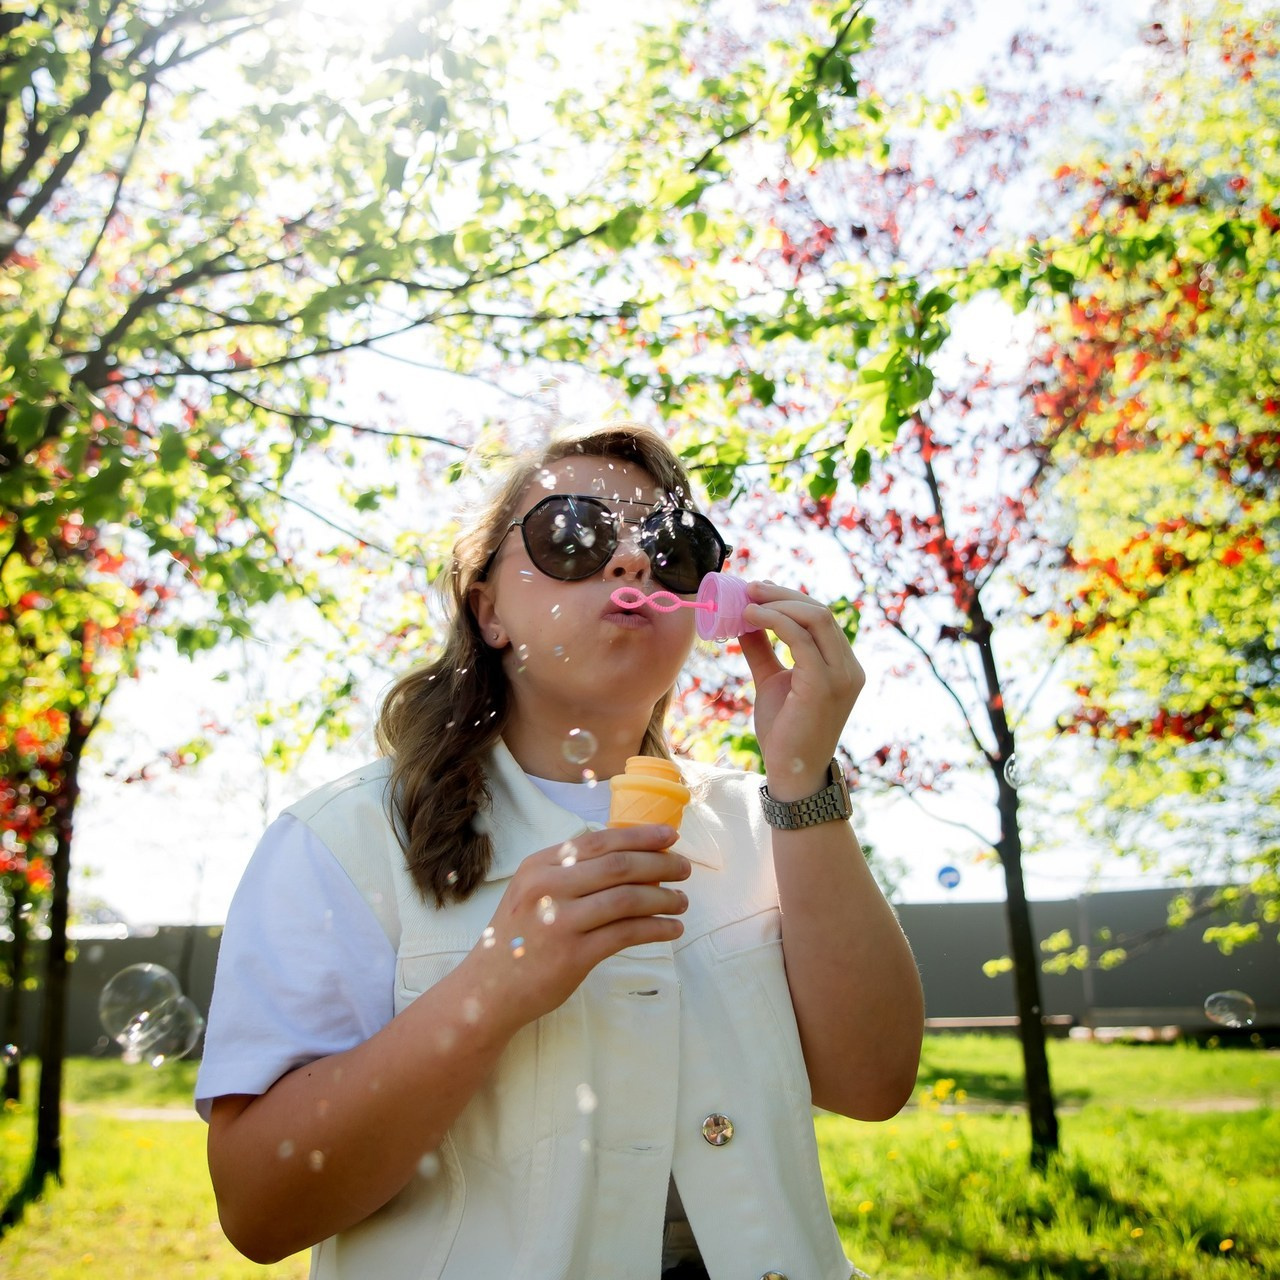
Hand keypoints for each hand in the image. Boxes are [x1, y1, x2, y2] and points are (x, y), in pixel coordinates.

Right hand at [462, 824, 689, 1032]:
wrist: (487, 989)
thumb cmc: (518, 938)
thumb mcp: (531, 892)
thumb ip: (569, 872)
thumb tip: (628, 856)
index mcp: (539, 866)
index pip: (598, 842)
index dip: (638, 836)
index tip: (668, 836)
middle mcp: (548, 888)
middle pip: (618, 866)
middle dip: (659, 863)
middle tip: (684, 867)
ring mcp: (560, 922)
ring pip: (627, 899)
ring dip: (663, 898)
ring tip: (681, 901)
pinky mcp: (573, 956)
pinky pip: (626, 934)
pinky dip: (656, 929)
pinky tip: (671, 929)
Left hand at [739, 582, 864, 798]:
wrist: (792, 772)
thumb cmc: (785, 730)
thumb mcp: (772, 681)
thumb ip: (763, 651)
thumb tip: (744, 621)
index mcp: (842, 664)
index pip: (821, 618)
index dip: (790, 598)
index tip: (759, 590)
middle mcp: (849, 667)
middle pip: (820, 611)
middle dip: (783, 595)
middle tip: (750, 588)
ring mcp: (841, 675)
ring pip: (814, 618)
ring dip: (777, 604)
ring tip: (747, 602)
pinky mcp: (824, 684)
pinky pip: (800, 639)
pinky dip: (774, 622)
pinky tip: (750, 619)